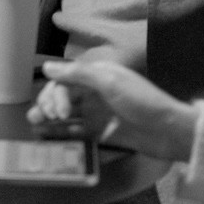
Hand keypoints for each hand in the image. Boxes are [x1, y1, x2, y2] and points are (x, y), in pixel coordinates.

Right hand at [28, 59, 197, 159]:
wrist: (169, 131)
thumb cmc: (142, 102)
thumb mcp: (110, 82)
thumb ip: (78, 74)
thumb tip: (47, 67)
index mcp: (97, 75)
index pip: (65, 80)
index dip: (55, 93)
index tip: (57, 111)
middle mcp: (95, 93)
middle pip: (62, 96)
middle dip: (48, 104)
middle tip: (43, 118)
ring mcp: (97, 114)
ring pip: (66, 114)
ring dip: (49, 118)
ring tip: (35, 125)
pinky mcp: (101, 133)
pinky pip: (76, 131)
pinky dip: (61, 133)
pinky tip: (48, 136)